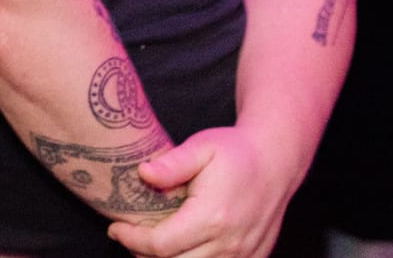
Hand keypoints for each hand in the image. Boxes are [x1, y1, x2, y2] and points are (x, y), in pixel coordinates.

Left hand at [108, 126, 289, 257]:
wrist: (277, 162)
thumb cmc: (236, 152)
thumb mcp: (202, 147)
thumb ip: (172, 163)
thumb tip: (143, 173)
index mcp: (212, 217)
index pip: (160, 245)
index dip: (132, 240)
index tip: (116, 229)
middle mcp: (229, 243)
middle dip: (143, 255)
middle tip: (129, 237)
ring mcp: (243, 256)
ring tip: (149, 245)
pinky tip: (179, 248)